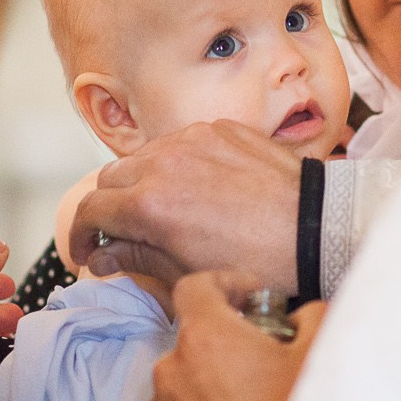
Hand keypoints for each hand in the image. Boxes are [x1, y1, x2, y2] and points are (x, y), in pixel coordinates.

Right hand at [70, 120, 301, 291]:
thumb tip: (104, 257)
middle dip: (108, 207)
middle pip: (109, 178)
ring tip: (162, 210)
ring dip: (140, 181)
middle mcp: (164, 161)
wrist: (319, 227)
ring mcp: (193, 138)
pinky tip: (199, 189)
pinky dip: (177, 163)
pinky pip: (182, 142)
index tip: (88, 252)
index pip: (89, 210)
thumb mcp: (189, 272)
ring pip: (144, 155)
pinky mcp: (221, 128)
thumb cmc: (261, 262)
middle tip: (121, 234)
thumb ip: (137, 258)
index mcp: (150, 204)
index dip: (80, 236)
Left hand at [149, 271, 324, 400]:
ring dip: (212, 378)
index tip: (251, 296)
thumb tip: (306, 314)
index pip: (194, 287)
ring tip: (250, 400)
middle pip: (195, 336)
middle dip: (226, 339)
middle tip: (262, 356)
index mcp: (205, 335)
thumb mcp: (316, 357)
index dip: (223, 283)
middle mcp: (173, 366)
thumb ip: (313, 317)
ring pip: (187, 377)